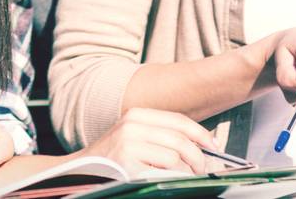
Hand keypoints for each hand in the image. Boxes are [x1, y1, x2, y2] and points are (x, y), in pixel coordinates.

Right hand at [83, 108, 213, 174]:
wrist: (82, 170)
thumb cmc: (115, 157)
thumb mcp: (134, 136)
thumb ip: (161, 134)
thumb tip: (201, 143)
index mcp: (137, 115)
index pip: (178, 121)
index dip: (200, 134)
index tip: (213, 146)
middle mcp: (132, 125)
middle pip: (180, 140)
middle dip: (198, 158)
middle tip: (202, 170)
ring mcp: (129, 144)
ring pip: (175, 157)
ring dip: (187, 171)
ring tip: (186, 178)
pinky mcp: (128, 164)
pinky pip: (164, 172)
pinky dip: (173, 178)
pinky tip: (168, 181)